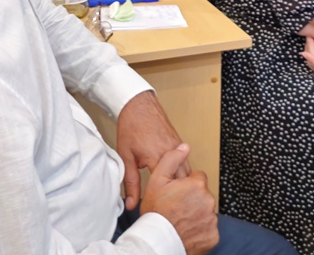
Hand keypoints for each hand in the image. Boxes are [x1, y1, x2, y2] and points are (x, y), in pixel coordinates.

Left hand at [117, 91, 186, 209]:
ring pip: (188, 173)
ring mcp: (178, 147)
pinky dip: (183, 173)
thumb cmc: (131, 127)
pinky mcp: (179, 143)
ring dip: (183, 184)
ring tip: (174, 196)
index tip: (158, 208)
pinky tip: (176, 180)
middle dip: (178, 195)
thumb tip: (131, 203)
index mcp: (158, 157)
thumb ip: (130, 182)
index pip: (167, 188)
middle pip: (183, 182)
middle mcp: (172, 153)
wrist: (138, 105)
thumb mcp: (126, 156)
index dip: (163, 201)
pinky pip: (186, 162)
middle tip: (170, 206)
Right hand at [138, 145, 217, 254]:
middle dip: (192, 199)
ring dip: (196, 214)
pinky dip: (200, 230)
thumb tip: (184, 147)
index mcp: (197, 185)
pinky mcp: (212, 236)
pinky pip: (208, 229)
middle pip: (202, 195)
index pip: (198, 179)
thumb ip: (171, 159)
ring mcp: (211, 219)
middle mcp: (208, 201)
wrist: (157, 241)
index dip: (186, 185)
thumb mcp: (157, 180)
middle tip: (176, 207)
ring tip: (180, 219)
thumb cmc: (156, 212)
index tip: (177, 193)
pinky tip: (187, 229)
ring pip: (205, 211)